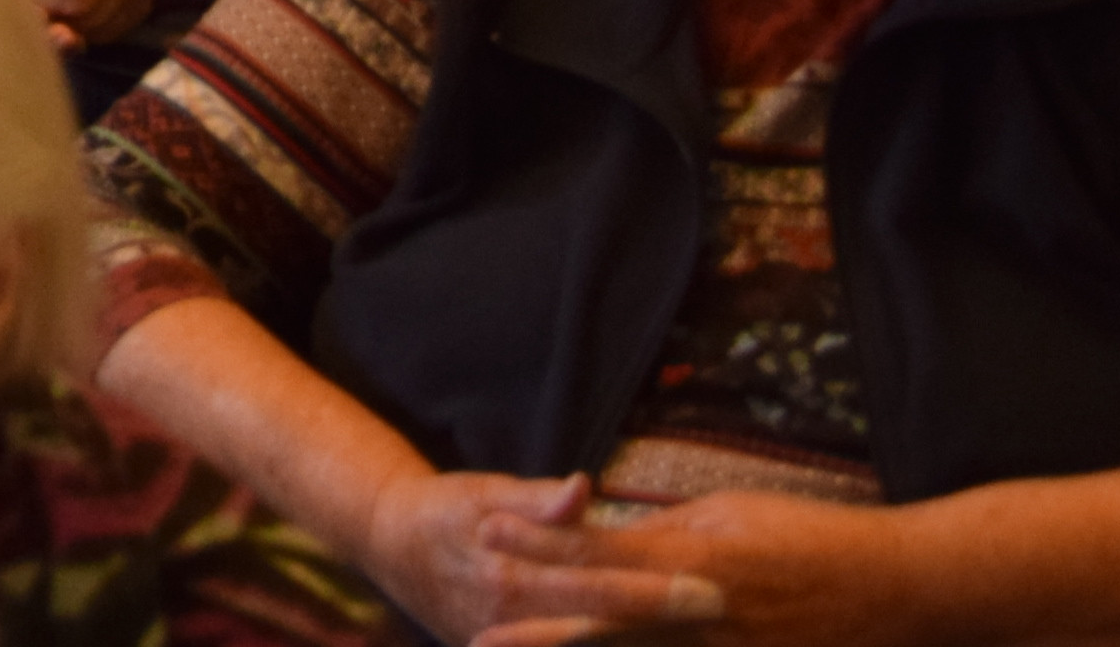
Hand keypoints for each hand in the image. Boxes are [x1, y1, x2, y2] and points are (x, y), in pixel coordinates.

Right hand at [360, 471, 727, 646]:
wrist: (390, 548)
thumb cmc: (445, 511)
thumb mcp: (482, 492)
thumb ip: (536, 498)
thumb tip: (584, 488)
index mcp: (511, 577)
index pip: (599, 587)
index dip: (657, 591)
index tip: (713, 590)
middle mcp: (512, 624)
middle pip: (607, 632)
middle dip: (669, 627)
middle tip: (729, 615)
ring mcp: (505, 646)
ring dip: (648, 643)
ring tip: (711, 636)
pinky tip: (656, 644)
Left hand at [474, 487, 925, 646]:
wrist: (899, 590)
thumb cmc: (814, 538)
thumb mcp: (730, 516)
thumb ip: (668, 533)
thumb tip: (618, 538)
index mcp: (693, 558)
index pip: (598, 552)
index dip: (540, 548)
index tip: (485, 536)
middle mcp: (701, 612)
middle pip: (605, 626)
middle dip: (540, 636)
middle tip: (478, 638)